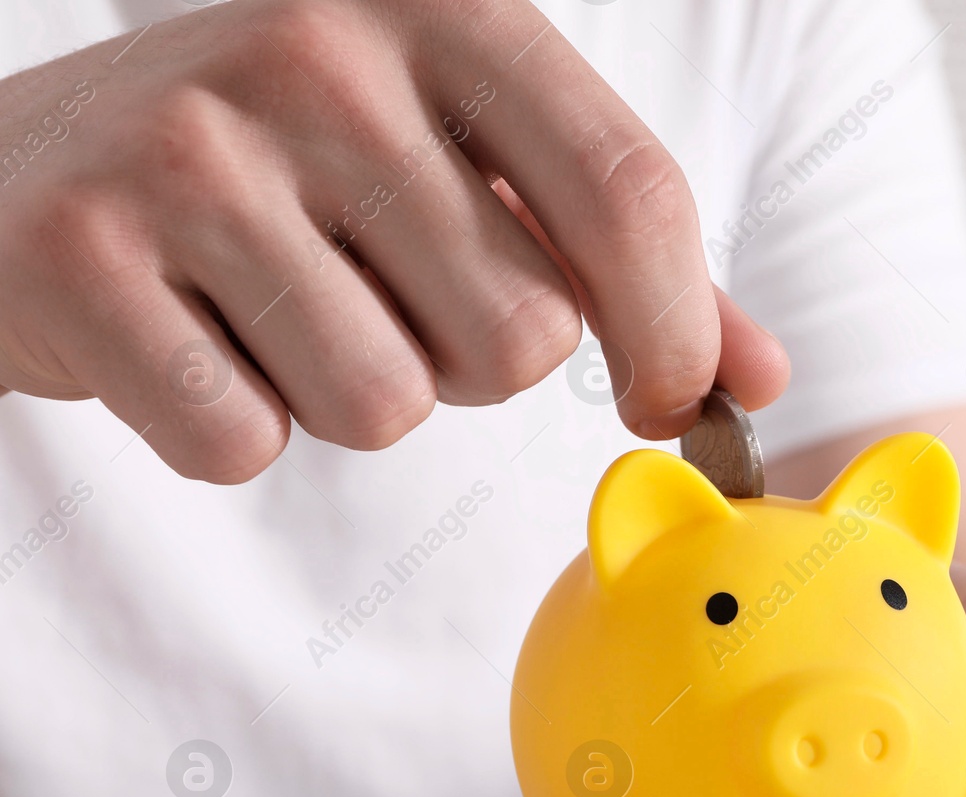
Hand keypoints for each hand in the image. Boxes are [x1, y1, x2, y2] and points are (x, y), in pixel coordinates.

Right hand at [0, 0, 786, 480]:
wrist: (33, 165)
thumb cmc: (292, 172)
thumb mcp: (465, 166)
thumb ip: (615, 260)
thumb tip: (755, 374)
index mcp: (440, 9)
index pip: (627, 189)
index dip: (674, 328)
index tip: (668, 398)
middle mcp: (316, 52)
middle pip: (520, 337)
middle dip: (469, 360)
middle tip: (379, 292)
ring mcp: (187, 150)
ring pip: (388, 407)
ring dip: (356, 396)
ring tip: (280, 306)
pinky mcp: (82, 260)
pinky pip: (247, 445)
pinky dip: (237, 426)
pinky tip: (191, 338)